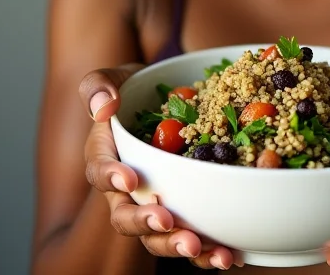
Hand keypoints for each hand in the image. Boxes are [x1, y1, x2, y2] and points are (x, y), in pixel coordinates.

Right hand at [79, 65, 241, 268]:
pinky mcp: (182, 211)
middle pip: (127, 216)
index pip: (101, 170)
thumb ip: (99, 85)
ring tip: (201, 249)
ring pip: (159, 236)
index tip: (130, 179)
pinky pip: (191, 236)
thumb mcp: (117, 76)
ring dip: (179, 246)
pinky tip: (229, 254)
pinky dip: (208, 249)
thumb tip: (104, 106)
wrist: (163, 98)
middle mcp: (127, 188)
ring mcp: (154, 203)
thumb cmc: (134, 87)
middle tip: (167, 222)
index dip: (112, 177)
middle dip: (146, 224)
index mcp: (107, 155)